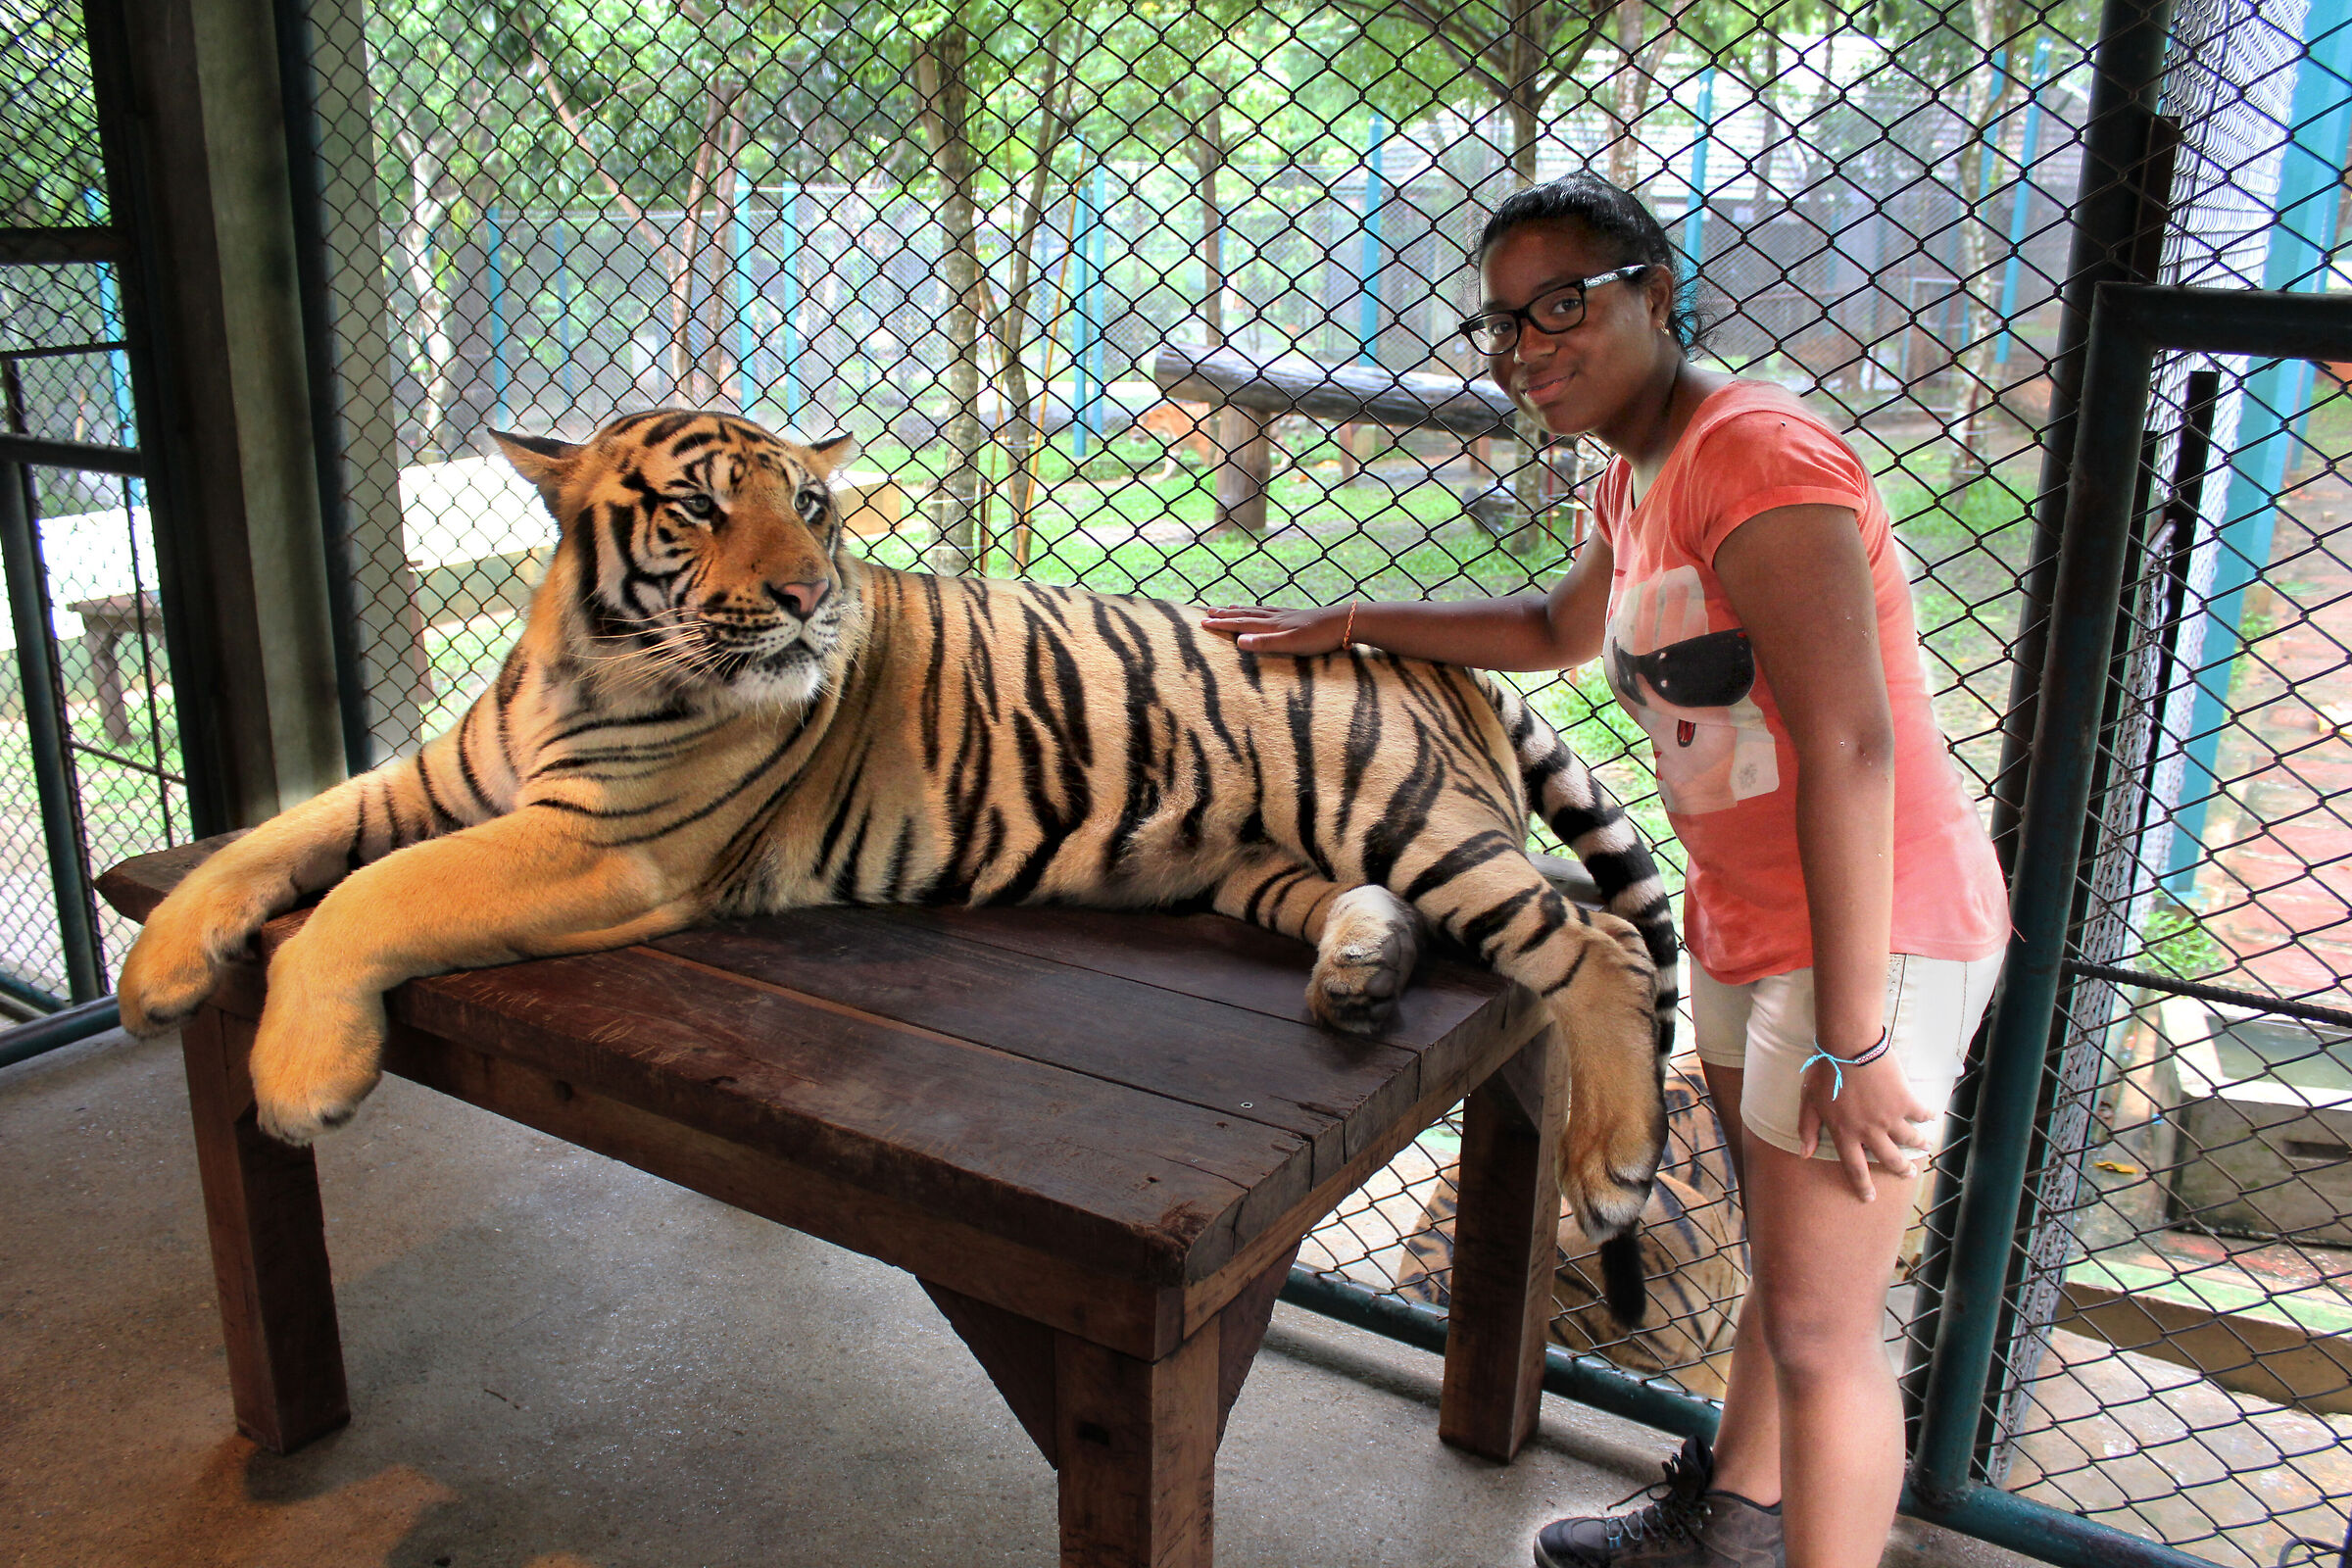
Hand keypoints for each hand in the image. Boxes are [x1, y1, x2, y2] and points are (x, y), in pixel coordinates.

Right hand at [1199, 603, 1352, 654]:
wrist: (1345, 622)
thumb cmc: (1319, 637)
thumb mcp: (1292, 644)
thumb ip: (1266, 643)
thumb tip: (1239, 641)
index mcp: (1272, 626)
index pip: (1241, 624)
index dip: (1221, 624)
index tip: (1201, 623)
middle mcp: (1276, 618)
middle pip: (1245, 615)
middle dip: (1225, 615)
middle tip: (1206, 612)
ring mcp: (1286, 615)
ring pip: (1256, 611)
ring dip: (1239, 610)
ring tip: (1227, 607)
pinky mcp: (1296, 615)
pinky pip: (1270, 610)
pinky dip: (1258, 609)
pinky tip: (1261, 610)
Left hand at [1799, 1053, 1934, 1202]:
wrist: (1849, 1046)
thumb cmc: (1825, 1071)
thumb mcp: (1809, 1101)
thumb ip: (1808, 1129)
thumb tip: (1804, 1154)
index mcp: (1845, 1133)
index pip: (1854, 1168)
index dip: (1862, 1186)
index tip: (1869, 1198)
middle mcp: (1869, 1131)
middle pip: (1889, 1159)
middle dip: (1901, 1169)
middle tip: (1909, 1174)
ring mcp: (1889, 1117)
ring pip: (1909, 1140)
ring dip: (1919, 1144)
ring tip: (1924, 1145)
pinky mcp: (1905, 1101)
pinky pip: (1922, 1114)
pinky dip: (1928, 1116)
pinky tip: (1931, 1116)